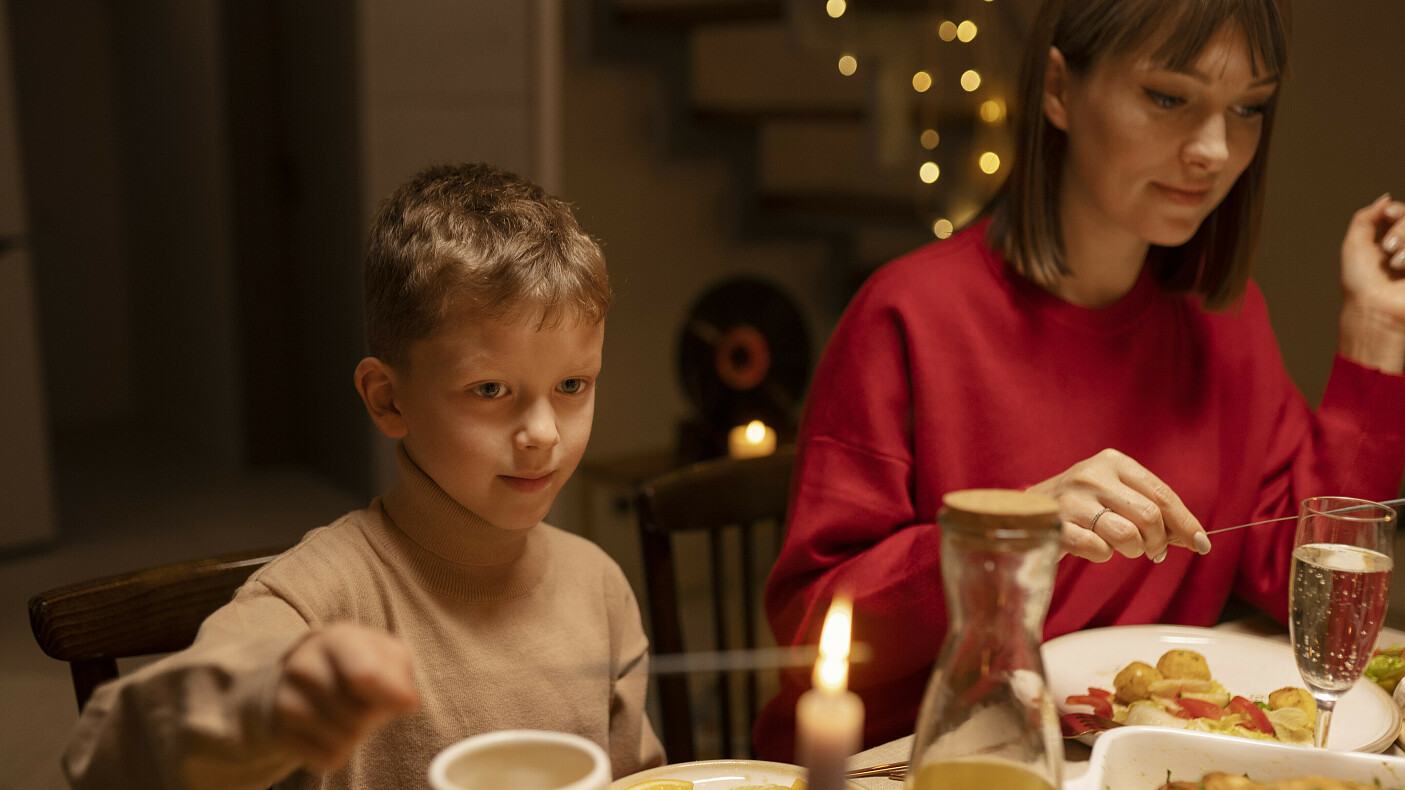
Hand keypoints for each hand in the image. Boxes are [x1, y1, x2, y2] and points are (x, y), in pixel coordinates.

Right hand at [272, 623, 420, 771]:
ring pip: (344, 740)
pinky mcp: (280, 732)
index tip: (409, 704)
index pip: (364, 674)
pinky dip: (340, 751)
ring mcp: (285, 699)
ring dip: (358, 735)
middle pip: (360, 716)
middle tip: (369, 703)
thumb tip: (408, 703)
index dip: (392, 695)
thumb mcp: (386, 654)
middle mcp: (303, 666)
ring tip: (349, 713)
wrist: (305, 675)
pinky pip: (327, 758)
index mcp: (336, 639)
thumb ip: (400, 673)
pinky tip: (331, 728)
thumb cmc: (358, 662)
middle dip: (376, 717)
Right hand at [1026, 448, 1208, 562]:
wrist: (1025, 510)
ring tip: (1122, 548)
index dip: (1186, 523)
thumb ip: (1151, 508)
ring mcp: (1071, 500)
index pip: (1162, 494)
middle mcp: (1092, 476)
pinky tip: (1094, 547)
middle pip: (1150, 517)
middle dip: (1158, 542)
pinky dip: (1103, 555)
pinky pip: (1099, 550)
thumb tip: (1194, 538)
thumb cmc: (1082, 505)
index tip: (1202, 544)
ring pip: (1127, 536)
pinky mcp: (1056, 526)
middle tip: (1153, 551)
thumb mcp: (1115, 493)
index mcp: (1112, 462)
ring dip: (1132, 550)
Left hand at [1338, 193, 1404, 372]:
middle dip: (1400, 228)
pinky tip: (1402, 267)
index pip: (1399, 212)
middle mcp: (1403, 247)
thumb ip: (1366, 217)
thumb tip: (1385, 198)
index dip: (1396, 209)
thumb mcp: (1354, 244)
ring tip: (1395, 263)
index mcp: (1386, 240)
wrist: (1375, 309)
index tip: (1387, 214)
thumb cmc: (1360, 282)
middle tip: (1388, 249)